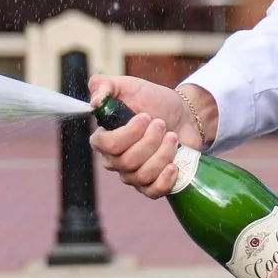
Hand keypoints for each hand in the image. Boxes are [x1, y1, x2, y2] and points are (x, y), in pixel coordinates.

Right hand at [89, 73, 215, 195]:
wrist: (183, 114)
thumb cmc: (153, 100)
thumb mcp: (128, 85)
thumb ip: (104, 85)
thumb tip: (94, 102)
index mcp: (105, 139)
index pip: (107, 145)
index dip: (129, 133)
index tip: (145, 116)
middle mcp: (116, 161)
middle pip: (128, 161)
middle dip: (150, 140)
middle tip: (161, 124)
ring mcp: (133, 176)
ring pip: (143, 174)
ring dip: (163, 153)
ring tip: (172, 136)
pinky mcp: (152, 185)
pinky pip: (153, 192)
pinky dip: (165, 179)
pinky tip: (174, 164)